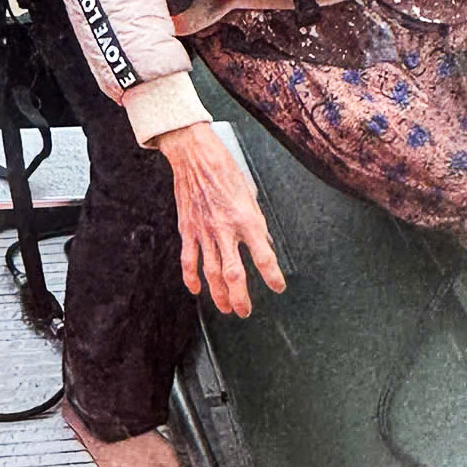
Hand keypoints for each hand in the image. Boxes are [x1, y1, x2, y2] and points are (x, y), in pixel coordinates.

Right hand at [154, 122, 285, 316]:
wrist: (195, 155)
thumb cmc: (225, 169)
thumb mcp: (249, 193)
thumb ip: (255, 221)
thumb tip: (263, 243)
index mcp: (245, 217)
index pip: (263, 254)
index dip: (272, 275)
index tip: (278, 287)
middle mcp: (225, 228)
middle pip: (233, 273)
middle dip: (240, 297)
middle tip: (245, 311)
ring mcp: (204, 230)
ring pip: (211, 272)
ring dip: (218, 294)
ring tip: (226, 308)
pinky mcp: (188, 229)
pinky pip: (189, 260)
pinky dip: (191, 278)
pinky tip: (196, 289)